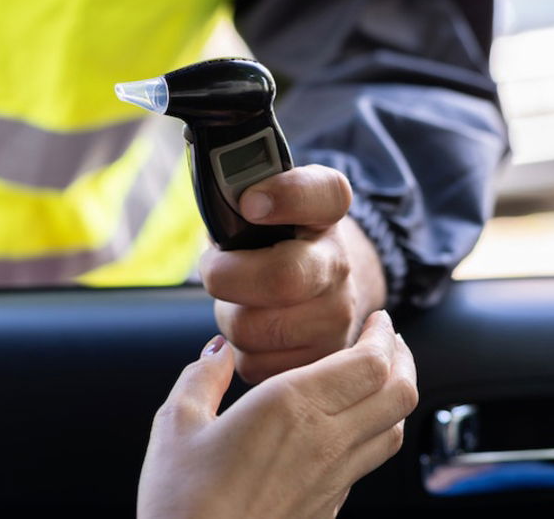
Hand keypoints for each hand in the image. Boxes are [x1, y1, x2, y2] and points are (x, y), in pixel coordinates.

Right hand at [138, 311, 417, 518]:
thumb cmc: (182, 502)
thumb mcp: (177, 424)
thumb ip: (202, 377)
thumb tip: (217, 351)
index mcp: (291, 406)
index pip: (369, 362)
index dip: (383, 335)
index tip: (378, 319)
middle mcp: (324, 440)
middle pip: (398, 393)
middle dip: (402, 359)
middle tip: (388, 341)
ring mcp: (333, 479)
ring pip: (393, 430)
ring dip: (394, 397)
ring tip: (378, 379)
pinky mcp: (328, 508)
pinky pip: (368, 462)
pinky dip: (373, 433)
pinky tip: (347, 428)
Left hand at [201, 165, 387, 382]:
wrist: (318, 285)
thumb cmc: (272, 240)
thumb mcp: (262, 201)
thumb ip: (237, 189)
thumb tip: (212, 201)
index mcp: (326, 211)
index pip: (325, 193)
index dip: (286, 196)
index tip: (250, 203)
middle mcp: (340, 263)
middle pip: (280, 278)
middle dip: (226, 276)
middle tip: (215, 270)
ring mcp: (339, 316)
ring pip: (255, 328)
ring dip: (229, 317)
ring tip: (239, 301)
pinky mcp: (322, 360)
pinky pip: (255, 364)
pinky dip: (240, 351)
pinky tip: (254, 330)